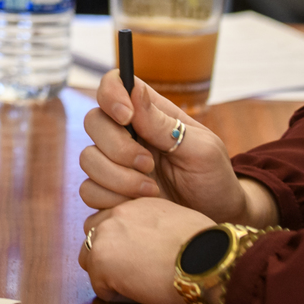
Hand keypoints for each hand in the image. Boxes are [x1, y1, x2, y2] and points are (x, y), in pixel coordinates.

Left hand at [80, 197, 214, 303]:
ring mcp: (104, 235)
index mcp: (138, 203)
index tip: (141, 258)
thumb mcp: (182, 224)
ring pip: (91, 262)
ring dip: (109, 276)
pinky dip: (118, 296)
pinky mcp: (100, 260)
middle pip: (94, 238)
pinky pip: (100, 288)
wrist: (209, 259)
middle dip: (109, 257)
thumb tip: (165, 245)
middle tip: (135, 274)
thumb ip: (162, 228)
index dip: (124, 244)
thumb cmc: (209, 249)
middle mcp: (117, 213)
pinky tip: (142, 294)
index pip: (113, 222)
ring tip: (139, 285)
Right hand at [81, 72, 253, 222]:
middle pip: (93, 122)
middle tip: (149, 164)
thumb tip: (135, 91)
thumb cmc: (213, 178)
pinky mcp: (109, 193)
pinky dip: (111, 200)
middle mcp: (125, 134)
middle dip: (118, 148)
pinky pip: (89, 191)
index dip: (111, 94)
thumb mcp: (201, 149)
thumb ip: (165, 125)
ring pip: (88, 159)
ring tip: (152, 191)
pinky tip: (139, 205)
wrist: (215, 219)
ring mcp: (114, 164)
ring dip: (118, 178)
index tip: (127, 117)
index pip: (114, 85)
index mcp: (148, 113)